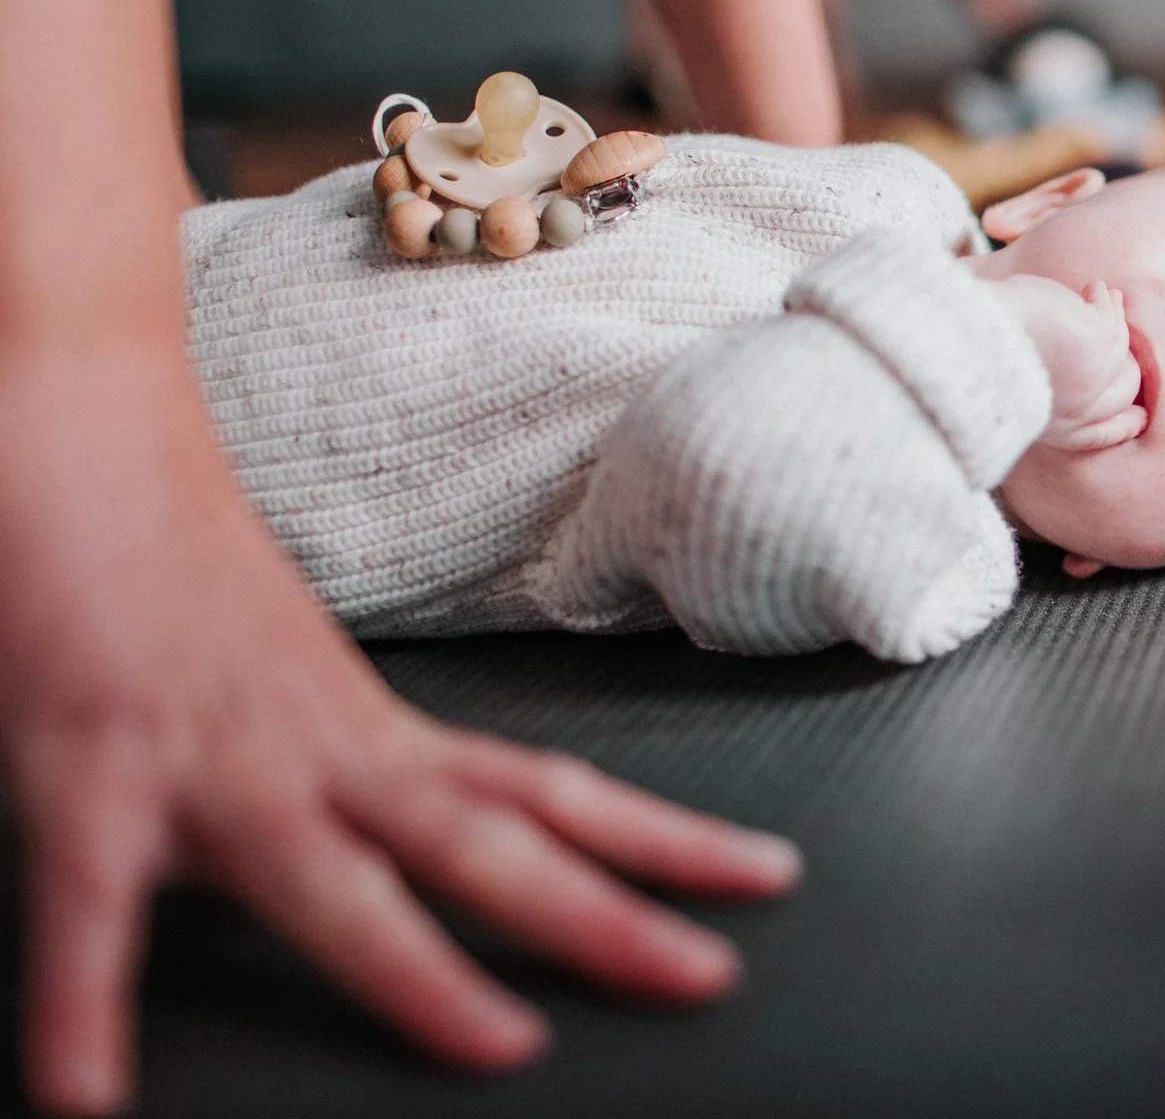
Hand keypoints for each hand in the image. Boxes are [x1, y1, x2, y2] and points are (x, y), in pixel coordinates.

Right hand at [0, 345, 802, 1114]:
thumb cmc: (174, 560)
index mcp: (374, 726)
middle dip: (607, 918)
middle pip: (490, 846)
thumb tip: (402, 825)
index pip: (550, 790)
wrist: (81, 429)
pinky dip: (85, 1010)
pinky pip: (91, 913)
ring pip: (345, 885)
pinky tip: (89, 1099)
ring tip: (505, 1052)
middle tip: (711, 975)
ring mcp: (216, 762)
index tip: (766, 880)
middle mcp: (321, 744)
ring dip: (427, 975)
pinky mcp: (90, 773)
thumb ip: (343, 759)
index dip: (666, 841)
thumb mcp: (289, 674)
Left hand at [988, 276, 1145, 452]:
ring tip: (1104, 298)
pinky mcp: (1098, 341)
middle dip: (1129, 368)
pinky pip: (1112, 317)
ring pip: (1122, 350)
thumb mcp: (1019, 392)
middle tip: (1119, 336)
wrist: (969, 343)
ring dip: (1112, 320)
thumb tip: (1071, 368)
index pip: (1104, 433)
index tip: (1140, 417)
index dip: (1126, 423)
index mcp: (1058, 428)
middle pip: (1126, 391)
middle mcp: (1081, 409)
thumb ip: (1047, 393)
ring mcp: (1094, 376)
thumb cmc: (980, 360)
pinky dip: (1104, 300)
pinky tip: (1095, 290)